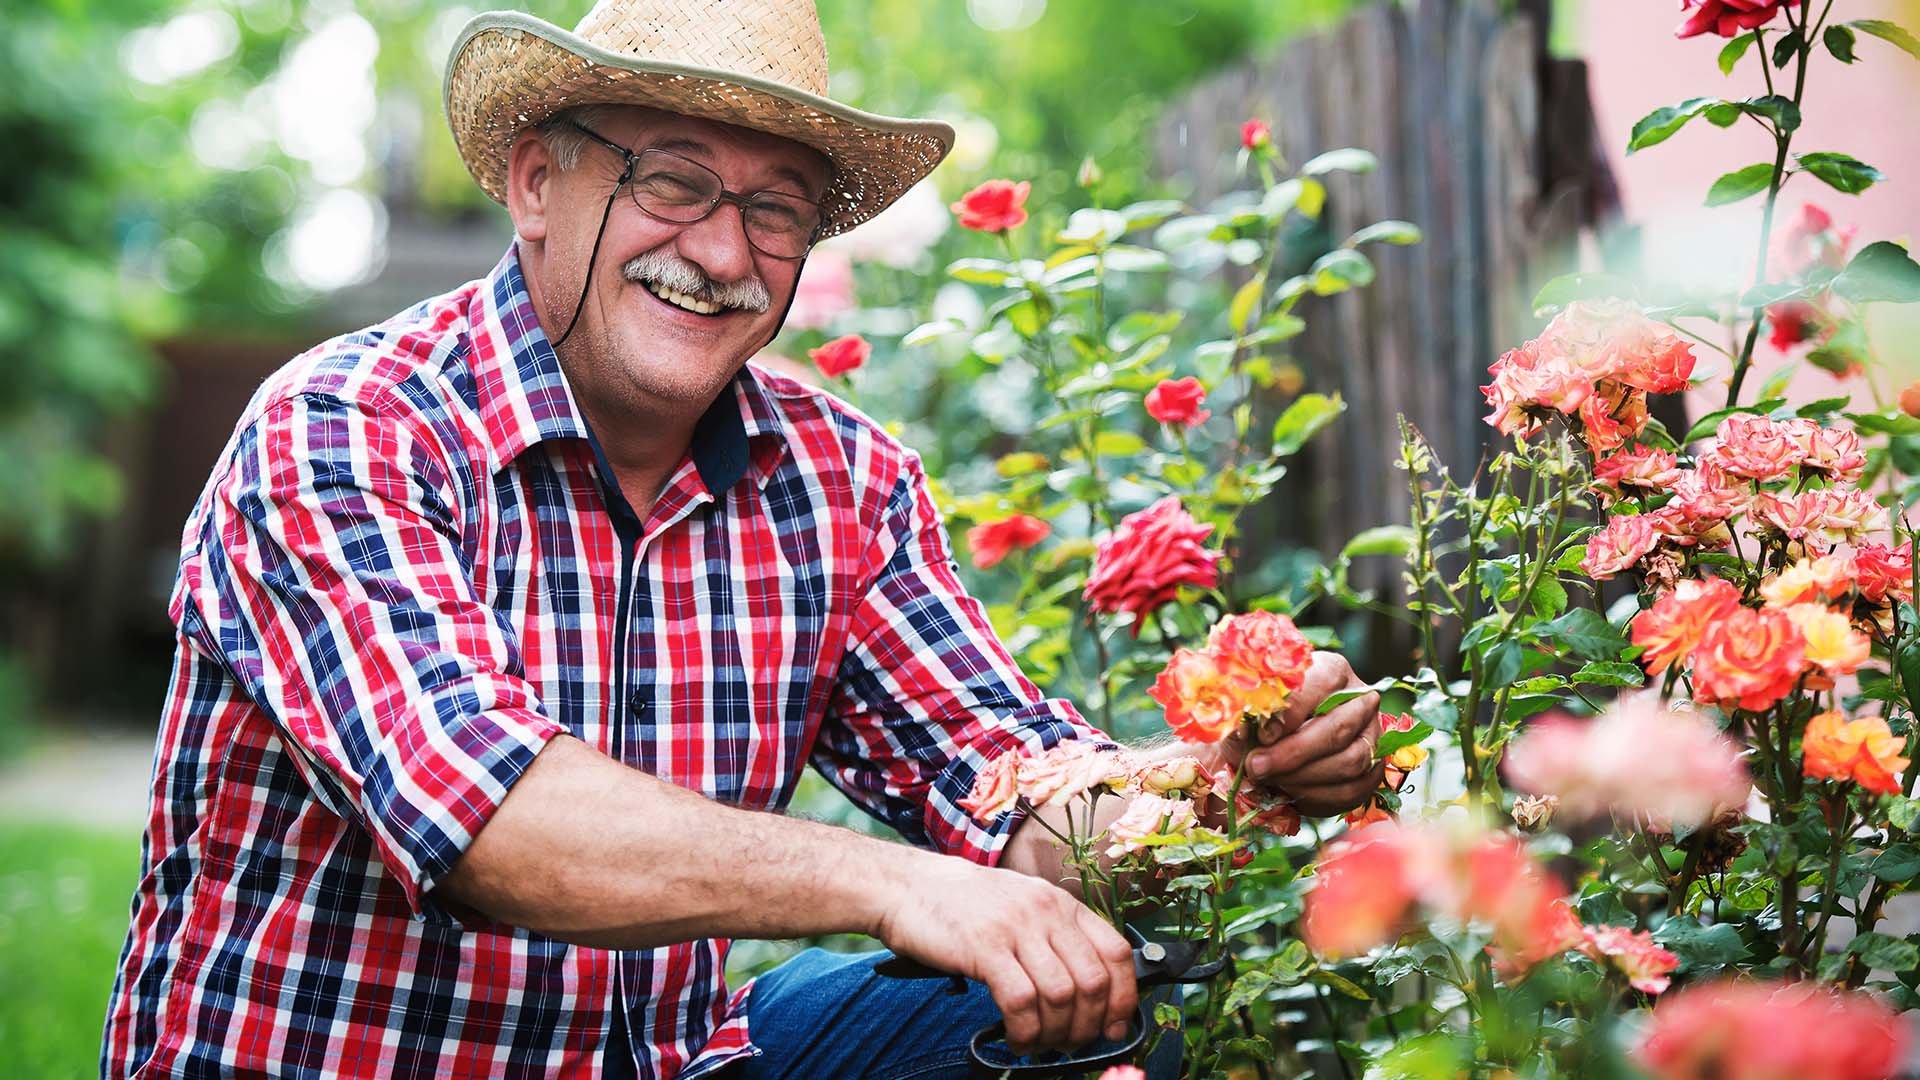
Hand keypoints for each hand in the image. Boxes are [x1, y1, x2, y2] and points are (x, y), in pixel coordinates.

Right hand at [872, 850, 1138, 1054]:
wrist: (909, 886)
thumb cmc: (964, 905)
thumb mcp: (1023, 907)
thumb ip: (1055, 939)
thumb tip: (1089, 992)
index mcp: (1061, 903)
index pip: (1116, 952)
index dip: (1123, 997)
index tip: (1115, 1026)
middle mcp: (1046, 912)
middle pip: (1093, 981)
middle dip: (1089, 1025)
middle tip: (1072, 1043)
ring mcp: (1016, 928)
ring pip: (1061, 995)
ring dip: (1056, 1033)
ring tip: (1040, 1043)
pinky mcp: (985, 947)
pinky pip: (1021, 1001)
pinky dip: (1026, 1031)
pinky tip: (1018, 1039)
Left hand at [1227, 651, 1383, 816]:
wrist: (1264, 748)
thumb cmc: (1255, 719)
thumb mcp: (1245, 709)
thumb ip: (1244, 714)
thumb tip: (1243, 730)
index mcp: (1332, 669)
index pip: (1323, 683)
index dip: (1292, 711)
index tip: (1262, 734)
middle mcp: (1360, 700)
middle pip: (1339, 728)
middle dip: (1293, 753)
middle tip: (1256, 766)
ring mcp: (1371, 736)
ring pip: (1350, 762)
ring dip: (1303, 778)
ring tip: (1268, 779)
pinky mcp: (1370, 771)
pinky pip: (1353, 790)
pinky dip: (1316, 797)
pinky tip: (1287, 792)